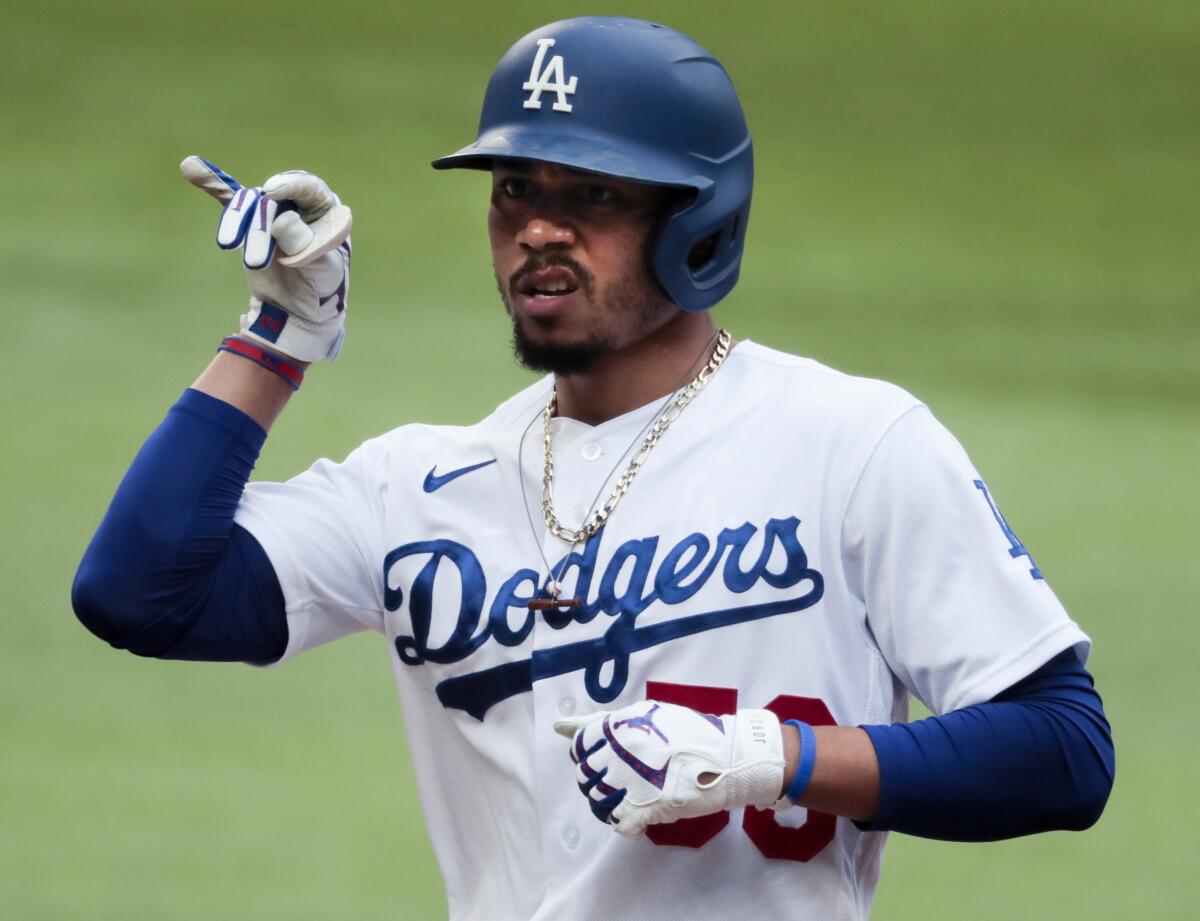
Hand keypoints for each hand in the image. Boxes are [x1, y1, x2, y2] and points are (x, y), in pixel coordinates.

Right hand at [180, 155, 351, 361]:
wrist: (298, 307)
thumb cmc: (321, 284)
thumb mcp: (322, 268)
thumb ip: (305, 246)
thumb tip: (282, 221)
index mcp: (324, 208)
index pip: (309, 189)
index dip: (291, 187)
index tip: (273, 192)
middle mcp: (297, 203)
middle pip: (272, 201)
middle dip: (259, 227)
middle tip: (255, 262)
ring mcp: (271, 211)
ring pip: (249, 207)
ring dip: (236, 223)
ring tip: (228, 244)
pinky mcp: (249, 222)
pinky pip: (231, 201)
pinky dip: (212, 186)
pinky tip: (189, 166)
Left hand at [554, 701, 785, 838]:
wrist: (729, 756)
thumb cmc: (686, 733)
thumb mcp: (643, 715)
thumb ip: (599, 722)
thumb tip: (559, 728)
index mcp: (617, 728)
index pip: (579, 748)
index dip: (591, 758)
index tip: (609, 761)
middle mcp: (619, 752)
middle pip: (586, 779)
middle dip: (600, 783)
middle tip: (627, 781)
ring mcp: (631, 782)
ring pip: (598, 804)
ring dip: (612, 806)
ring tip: (635, 799)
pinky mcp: (647, 808)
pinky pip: (620, 825)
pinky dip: (629, 825)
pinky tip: (645, 815)